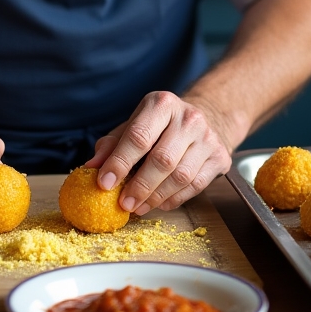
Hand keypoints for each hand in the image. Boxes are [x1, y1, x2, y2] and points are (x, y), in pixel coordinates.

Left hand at [84, 91, 232, 214]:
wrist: (205, 118)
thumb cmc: (161, 125)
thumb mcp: (135, 124)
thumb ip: (112, 144)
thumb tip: (91, 166)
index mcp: (162, 104)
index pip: (139, 136)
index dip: (120, 162)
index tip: (104, 183)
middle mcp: (188, 118)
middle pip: (162, 159)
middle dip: (140, 186)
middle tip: (124, 203)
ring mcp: (208, 138)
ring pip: (181, 177)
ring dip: (156, 197)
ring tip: (138, 207)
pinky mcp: (220, 157)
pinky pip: (196, 186)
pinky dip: (174, 199)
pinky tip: (159, 204)